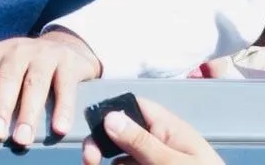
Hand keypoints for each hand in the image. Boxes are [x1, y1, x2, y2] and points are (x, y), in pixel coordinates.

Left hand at [0, 30, 101, 145]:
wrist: (67, 48)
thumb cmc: (22, 65)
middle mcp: (16, 51)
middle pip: (5, 79)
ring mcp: (43, 55)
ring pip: (34, 85)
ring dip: (28, 113)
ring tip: (22, 138)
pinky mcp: (69, 64)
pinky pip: (65, 88)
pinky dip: (63, 109)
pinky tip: (59, 129)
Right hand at [80, 96, 224, 164]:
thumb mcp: (173, 163)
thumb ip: (142, 141)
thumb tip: (110, 116)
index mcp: (169, 128)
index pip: (135, 106)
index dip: (111, 112)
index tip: (94, 130)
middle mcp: (159, 141)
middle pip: (121, 132)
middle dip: (102, 143)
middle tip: (90, 159)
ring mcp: (155, 160)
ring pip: (121, 155)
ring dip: (106, 160)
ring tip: (93, 164)